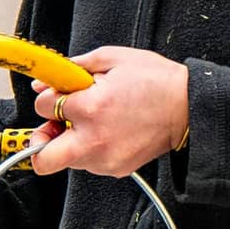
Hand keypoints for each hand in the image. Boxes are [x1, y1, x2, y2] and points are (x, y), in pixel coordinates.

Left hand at [26, 45, 187, 178]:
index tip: (60, 94)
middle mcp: (93, 140)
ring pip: (67, 159)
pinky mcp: (116, 170)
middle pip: (43, 159)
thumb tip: (43, 82)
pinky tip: (109, 131)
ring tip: (93, 122)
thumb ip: (71, 68)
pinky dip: (91, 149)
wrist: (188, 107)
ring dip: (70, 141)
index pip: (42, 107)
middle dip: (41, 142)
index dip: (48, 97)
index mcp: (90, 108)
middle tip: (53, 126)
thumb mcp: (111, 58)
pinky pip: (89, 163)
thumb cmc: (155, 80)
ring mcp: (105, 160)